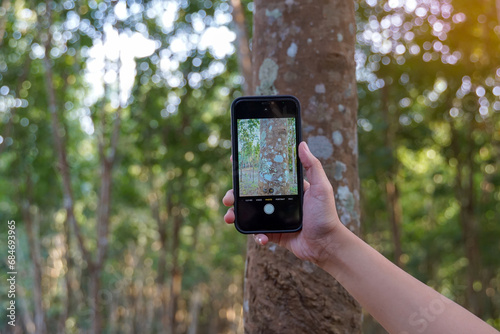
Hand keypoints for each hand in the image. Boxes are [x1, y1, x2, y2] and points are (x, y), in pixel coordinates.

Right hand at [223, 141, 341, 265]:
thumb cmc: (326, 214)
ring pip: (248, 213)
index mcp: (286, 188)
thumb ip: (313, 166)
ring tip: (230, 217)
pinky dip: (255, 235)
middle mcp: (277, 201)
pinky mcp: (273, 233)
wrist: (326, 244)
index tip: (235, 163)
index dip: (248, 169)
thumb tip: (302, 144)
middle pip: (250, 194)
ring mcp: (273, 217)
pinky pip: (258, 232)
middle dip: (235, 194)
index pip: (264, 175)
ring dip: (236, 214)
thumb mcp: (321, 187)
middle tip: (228, 197)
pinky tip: (260, 237)